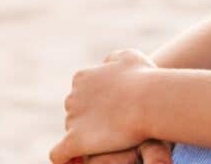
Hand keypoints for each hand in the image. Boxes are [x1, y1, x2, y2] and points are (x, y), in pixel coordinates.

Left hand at [50, 49, 157, 163]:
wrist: (150, 100)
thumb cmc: (146, 78)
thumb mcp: (130, 57)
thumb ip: (112, 60)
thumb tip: (106, 65)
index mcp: (82, 77)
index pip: (82, 91)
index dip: (98, 101)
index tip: (115, 107)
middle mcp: (72, 97)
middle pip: (76, 111)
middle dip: (93, 118)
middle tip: (118, 124)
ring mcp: (72, 119)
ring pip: (73, 131)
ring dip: (88, 136)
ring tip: (112, 140)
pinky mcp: (75, 140)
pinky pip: (59, 154)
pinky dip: (65, 159)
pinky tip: (77, 161)